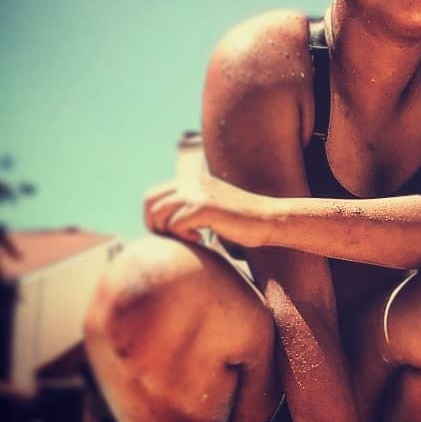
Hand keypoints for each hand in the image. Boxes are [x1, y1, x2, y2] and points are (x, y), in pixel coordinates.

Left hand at [143, 176, 265, 247]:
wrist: (270, 220)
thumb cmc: (244, 223)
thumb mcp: (213, 211)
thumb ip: (191, 210)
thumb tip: (164, 227)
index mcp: (193, 181)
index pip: (154, 195)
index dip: (153, 218)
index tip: (168, 234)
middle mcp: (192, 183)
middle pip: (150, 202)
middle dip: (154, 225)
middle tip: (172, 238)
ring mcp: (198, 193)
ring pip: (160, 213)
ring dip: (168, 231)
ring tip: (189, 238)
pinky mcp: (205, 207)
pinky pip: (176, 224)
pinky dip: (184, 237)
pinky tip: (202, 239)